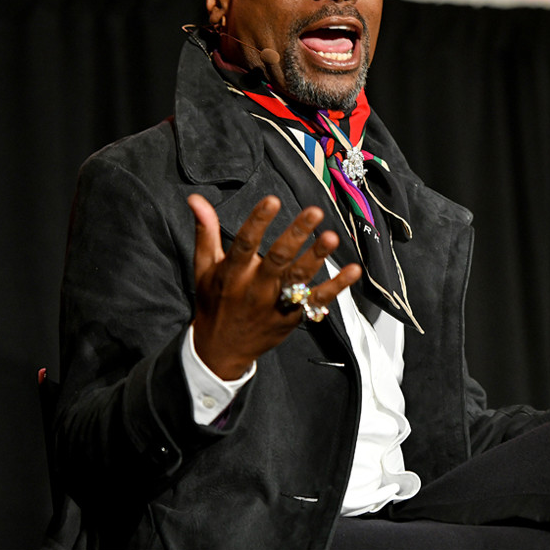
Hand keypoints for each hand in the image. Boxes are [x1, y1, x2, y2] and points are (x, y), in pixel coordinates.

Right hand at [186, 194, 361, 379]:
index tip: (272, 201)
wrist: (221, 350)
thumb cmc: (214, 301)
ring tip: (333, 237)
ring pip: (298, 279)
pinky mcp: (293, 316)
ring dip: (317, 257)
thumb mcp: (204, 268)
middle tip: (314, 212)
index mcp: (232, 273)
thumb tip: (196, 199)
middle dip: (296, 235)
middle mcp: (255, 288)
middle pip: (278, 259)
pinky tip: (353, 271)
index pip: (245, 244)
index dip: (258, 222)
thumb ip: (205, 232)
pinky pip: (317, 301)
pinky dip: (336, 287)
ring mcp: (276, 304)